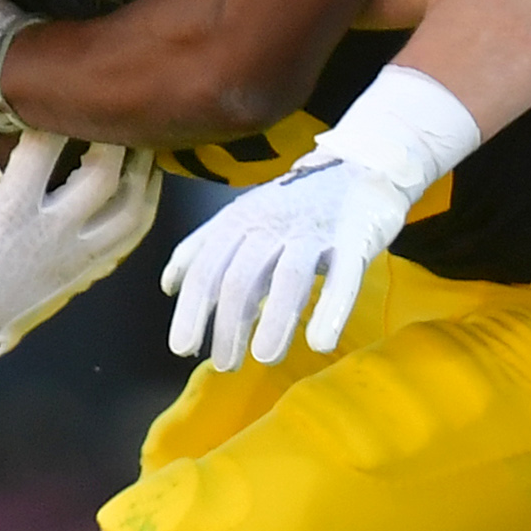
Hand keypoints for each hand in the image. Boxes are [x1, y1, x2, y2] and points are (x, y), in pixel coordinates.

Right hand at [0, 127, 160, 367]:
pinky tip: (149, 179)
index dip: (57, 113)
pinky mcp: (87, 269)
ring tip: (147, 138)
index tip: (68, 86)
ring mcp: (73, 254)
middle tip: (118, 107)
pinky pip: (132, 235)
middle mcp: (49, 232)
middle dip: (115, 137)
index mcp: (10, 209)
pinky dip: (146, 203)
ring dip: (144, 171)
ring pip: (130, 209)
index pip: (44, 149)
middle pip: (101, 177)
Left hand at [160, 149, 415, 370]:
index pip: (207, 267)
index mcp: (240, 220)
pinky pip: (344, 277)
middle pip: (242, 277)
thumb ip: (207, 248)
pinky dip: (331, 310)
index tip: (183, 348)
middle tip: (226, 365)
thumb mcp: (245, 219)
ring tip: (265, 357)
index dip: (192, 309)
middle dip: (229, 325)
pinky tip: (320, 342)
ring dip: (274, 321)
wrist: (361, 166)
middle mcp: (272, 223)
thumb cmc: (296, 205)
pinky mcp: (355, 238)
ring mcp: (314, 231)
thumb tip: (169, 285)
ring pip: (289, 278)